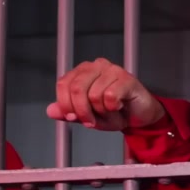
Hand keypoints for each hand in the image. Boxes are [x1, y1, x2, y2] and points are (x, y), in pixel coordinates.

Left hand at [47, 58, 165, 131]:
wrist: (139, 116)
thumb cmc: (115, 113)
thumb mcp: (88, 116)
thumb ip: (69, 113)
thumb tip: (50, 111)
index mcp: (82, 72)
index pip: (63, 84)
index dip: (65, 104)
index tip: (73, 118)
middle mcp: (95, 66)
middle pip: (77, 89)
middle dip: (82, 111)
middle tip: (91, 122)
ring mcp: (112, 70)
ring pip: (94, 95)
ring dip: (101, 112)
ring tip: (110, 113)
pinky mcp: (126, 78)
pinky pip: (110, 96)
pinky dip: (113, 109)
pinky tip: (119, 107)